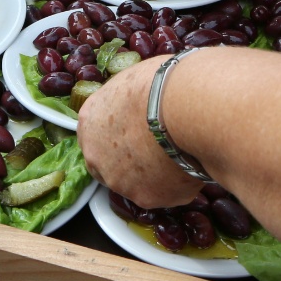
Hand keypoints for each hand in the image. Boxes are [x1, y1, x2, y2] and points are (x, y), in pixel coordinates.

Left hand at [77, 55, 203, 210]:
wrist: (183, 108)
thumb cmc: (162, 84)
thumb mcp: (133, 82)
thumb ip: (126, 103)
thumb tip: (140, 106)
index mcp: (89, 122)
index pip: (95, 138)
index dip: (116, 139)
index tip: (135, 136)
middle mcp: (96, 157)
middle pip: (109, 167)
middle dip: (130, 163)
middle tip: (157, 150)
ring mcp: (120, 182)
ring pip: (137, 184)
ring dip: (154, 174)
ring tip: (180, 152)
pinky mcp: (148, 199)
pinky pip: (165, 193)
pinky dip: (177, 183)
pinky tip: (191, 162)